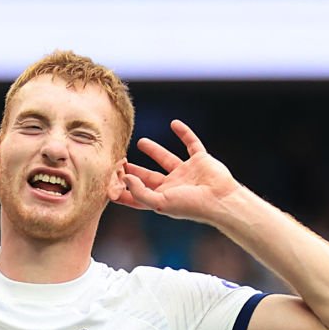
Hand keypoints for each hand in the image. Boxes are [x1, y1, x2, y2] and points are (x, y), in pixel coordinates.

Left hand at [117, 120, 241, 222]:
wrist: (220, 200)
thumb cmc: (191, 206)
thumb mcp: (160, 202)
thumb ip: (140, 192)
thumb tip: (125, 177)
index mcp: (162, 198)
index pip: (138, 194)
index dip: (124, 189)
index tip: (108, 182)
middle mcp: (173, 186)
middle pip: (148, 177)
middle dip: (134, 170)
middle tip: (119, 160)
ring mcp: (187, 172)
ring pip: (167, 158)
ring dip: (154, 150)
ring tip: (140, 141)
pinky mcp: (200, 160)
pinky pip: (191, 143)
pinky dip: (184, 133)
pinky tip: (174, 123)